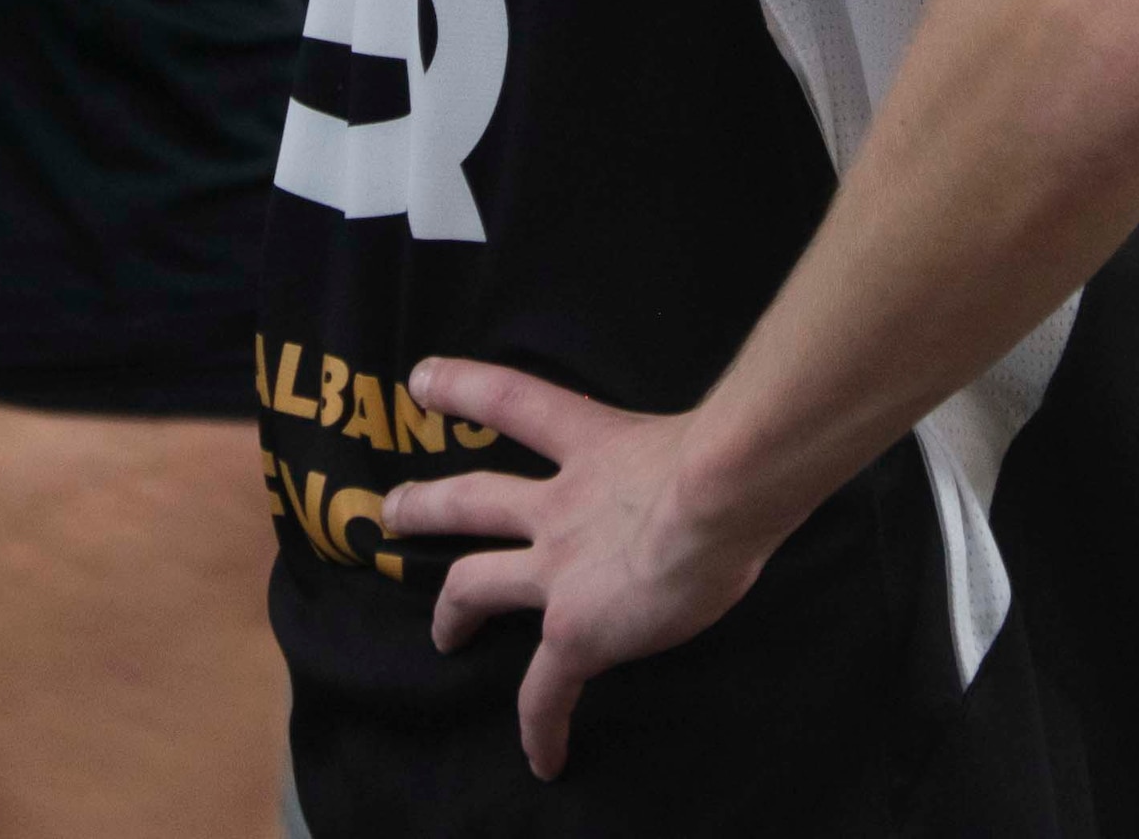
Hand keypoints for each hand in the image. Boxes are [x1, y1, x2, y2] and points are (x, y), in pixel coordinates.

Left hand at [388, 359, 784, 780]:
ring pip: (473, 581)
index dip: (463, 387)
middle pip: (471, 498)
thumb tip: (746, 447)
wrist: (715, 500)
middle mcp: (561, 506)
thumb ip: (703, 446)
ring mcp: (557, 570)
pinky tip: (543, 759)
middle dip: (426, 506)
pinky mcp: (572, 631)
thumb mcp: (705, 435)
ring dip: (449, 610)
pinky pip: (543, 693)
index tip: (420, 379)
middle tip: (391, 512)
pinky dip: (540, 727)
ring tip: (440, 634)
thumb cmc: (730, 459)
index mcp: (595, 448)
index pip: (513, 400)